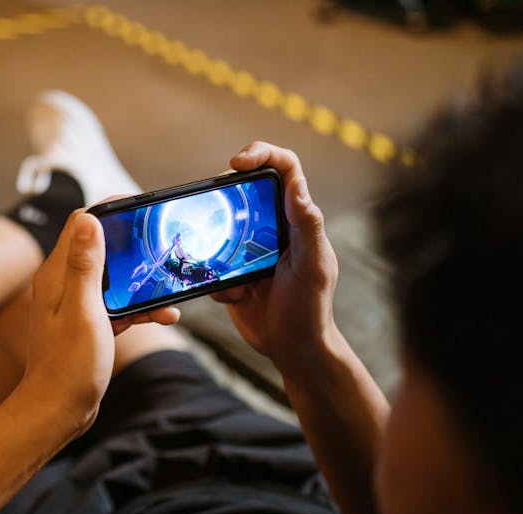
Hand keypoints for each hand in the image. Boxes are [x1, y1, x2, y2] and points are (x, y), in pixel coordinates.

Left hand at [22, 210, 177, 433]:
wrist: (58, 412)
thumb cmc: (68, 366)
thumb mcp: (83, 310)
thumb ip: (86, 265)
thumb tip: (89, 219)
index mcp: (58, 275)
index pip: (81, 223)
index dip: (110, 210)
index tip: (140, 206)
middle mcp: (64, 284)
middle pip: (102, 248)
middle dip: (133, 245)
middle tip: (162, 243)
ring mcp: (77, 305)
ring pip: (115, 278)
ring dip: (141, 281)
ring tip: (169, 285)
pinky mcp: (89, 324)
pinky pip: (119, 306)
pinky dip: (141, 308)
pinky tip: (165, 316)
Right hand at [213, 142, 338, 370]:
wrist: (294, 350)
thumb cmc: (312, 310)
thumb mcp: (313, 268)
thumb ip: (308, 228)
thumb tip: (297, 189)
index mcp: (296, 218)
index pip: (283, 168)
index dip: (261, 153)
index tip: (236, 164)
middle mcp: (273, 227)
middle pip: (241, 191)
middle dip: (224, 205)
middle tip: (217, 224)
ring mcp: (249, 249)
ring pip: (218, 228)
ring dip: (216, 251)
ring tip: (238, 279)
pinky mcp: (231, 272)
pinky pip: (209, 263)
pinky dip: (215, 280)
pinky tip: (236, 297)